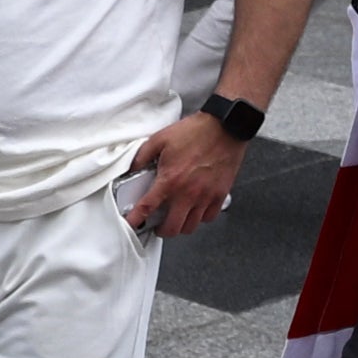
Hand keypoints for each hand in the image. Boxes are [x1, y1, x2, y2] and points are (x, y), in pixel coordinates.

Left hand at [119, 113, 246, 238]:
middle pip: (172, 228)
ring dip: (181, 225)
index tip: (132, 225)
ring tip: (176, 218)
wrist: (225, 126)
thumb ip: (142, 156)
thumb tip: (132, 168)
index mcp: (170, 180)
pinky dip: (200, 218)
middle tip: (158, 225)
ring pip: (191, 226)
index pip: (147, 208)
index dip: (136, 220)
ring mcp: (205, 196)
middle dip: (161, 230)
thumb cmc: (196, 132)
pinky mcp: (220, 194)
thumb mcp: (160, 139)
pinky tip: (195, 210)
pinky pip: (209, 217)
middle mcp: (187, 193)